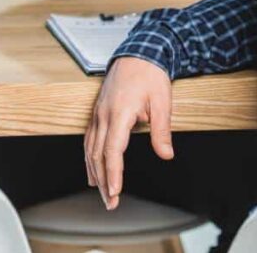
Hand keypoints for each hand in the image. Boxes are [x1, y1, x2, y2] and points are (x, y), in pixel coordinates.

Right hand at [85, 57, 173, 209]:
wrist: (138, 52)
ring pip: (90, 148)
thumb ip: (162, 130)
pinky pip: (89, 139)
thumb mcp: (162, 101)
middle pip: (97, 154)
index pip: (112, 150)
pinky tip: (93, 169)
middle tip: (111, 203)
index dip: (113, 173)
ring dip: (95, 172)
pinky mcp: (98, 111)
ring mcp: (98, 112)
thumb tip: (166, 154)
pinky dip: (90, 157)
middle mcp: (103, 114)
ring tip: (102, 193)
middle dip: (104, 181)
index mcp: (119, 112)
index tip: (115, 192)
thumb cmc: (150, 74)